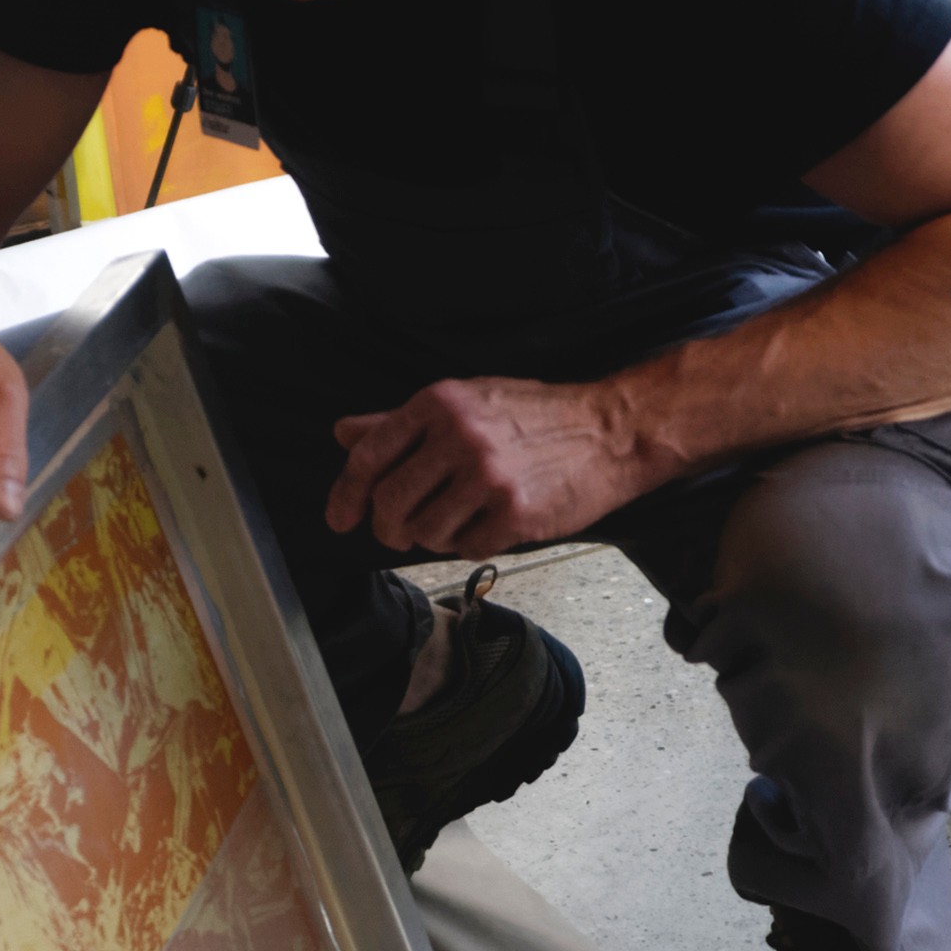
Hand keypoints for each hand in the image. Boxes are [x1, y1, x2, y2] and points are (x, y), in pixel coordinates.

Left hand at [325, 373, 640, 555]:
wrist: (610, 432)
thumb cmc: (535, 417)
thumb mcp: (466, 402)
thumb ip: (401, 421)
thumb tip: (343, 435)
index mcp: (439, 403)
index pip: (369, 457)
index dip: (346, 495)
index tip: (340, 519)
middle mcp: (459, 437)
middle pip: (389, 502)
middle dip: (386, 528)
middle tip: (398, 533)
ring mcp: (487, 477)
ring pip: (425, 531)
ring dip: (431, 537)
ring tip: (456, 522)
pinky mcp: (515, 513)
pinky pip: (466, 548)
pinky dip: (469, 545)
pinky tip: (488, 526)